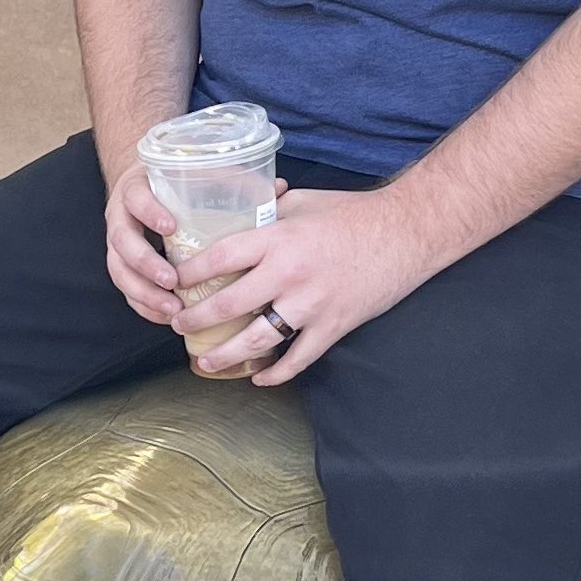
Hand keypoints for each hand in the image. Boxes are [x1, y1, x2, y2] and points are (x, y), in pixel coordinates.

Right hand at [103, 161, 289, 323]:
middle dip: (145, 264)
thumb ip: (231, 180)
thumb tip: (280, 188)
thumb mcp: (197, 175)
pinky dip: (144, 306)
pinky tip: (166, 317)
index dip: (149, 212)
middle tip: (173, 281)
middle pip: (121, 242)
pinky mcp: (122, 266)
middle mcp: (121, 216)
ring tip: (172, 309)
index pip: (136, 199)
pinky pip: (126, 290)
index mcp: (137, 189)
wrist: (143, 186)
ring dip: (144, 293)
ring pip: (119, 271)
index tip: (171, 227)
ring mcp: (118, 244)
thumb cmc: (176, 183)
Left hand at [173, 187, 434, 387]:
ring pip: (258, 340)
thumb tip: (239, 211)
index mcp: (278, 238)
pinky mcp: (334, 325)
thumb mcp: (304, 202)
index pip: (220, 258)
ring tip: (205, 362)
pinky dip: (277, 373)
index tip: (173, 281)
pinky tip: (259, 378)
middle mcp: (289, 273)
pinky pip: (299, 358)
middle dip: (196, 319)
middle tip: (177, 325)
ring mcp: (312, 304)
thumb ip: (268, 212)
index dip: (191, 273)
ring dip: (226, 355)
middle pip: (229, 304)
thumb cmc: (354, 213)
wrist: (406, 232)